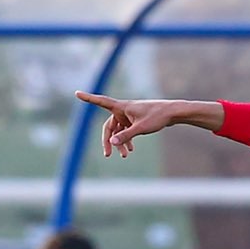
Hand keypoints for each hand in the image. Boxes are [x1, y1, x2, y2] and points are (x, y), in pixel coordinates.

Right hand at [75, 92, 217, 157]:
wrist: (173, 113)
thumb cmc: (157, 117)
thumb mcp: (140, 128)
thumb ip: (125, 136)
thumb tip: (111, 142)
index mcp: (122, 107)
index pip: (101, 101)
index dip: (88, 98)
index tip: (76, 93)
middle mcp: (123, 110)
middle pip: (109, 126)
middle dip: (108, 140)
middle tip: (108, 155)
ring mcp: (129, 115)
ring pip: (118, 130)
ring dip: (120, 142)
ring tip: (125, 155)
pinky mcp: (135, 119)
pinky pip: (126, 130)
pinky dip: (126, 139)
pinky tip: (130, 150)